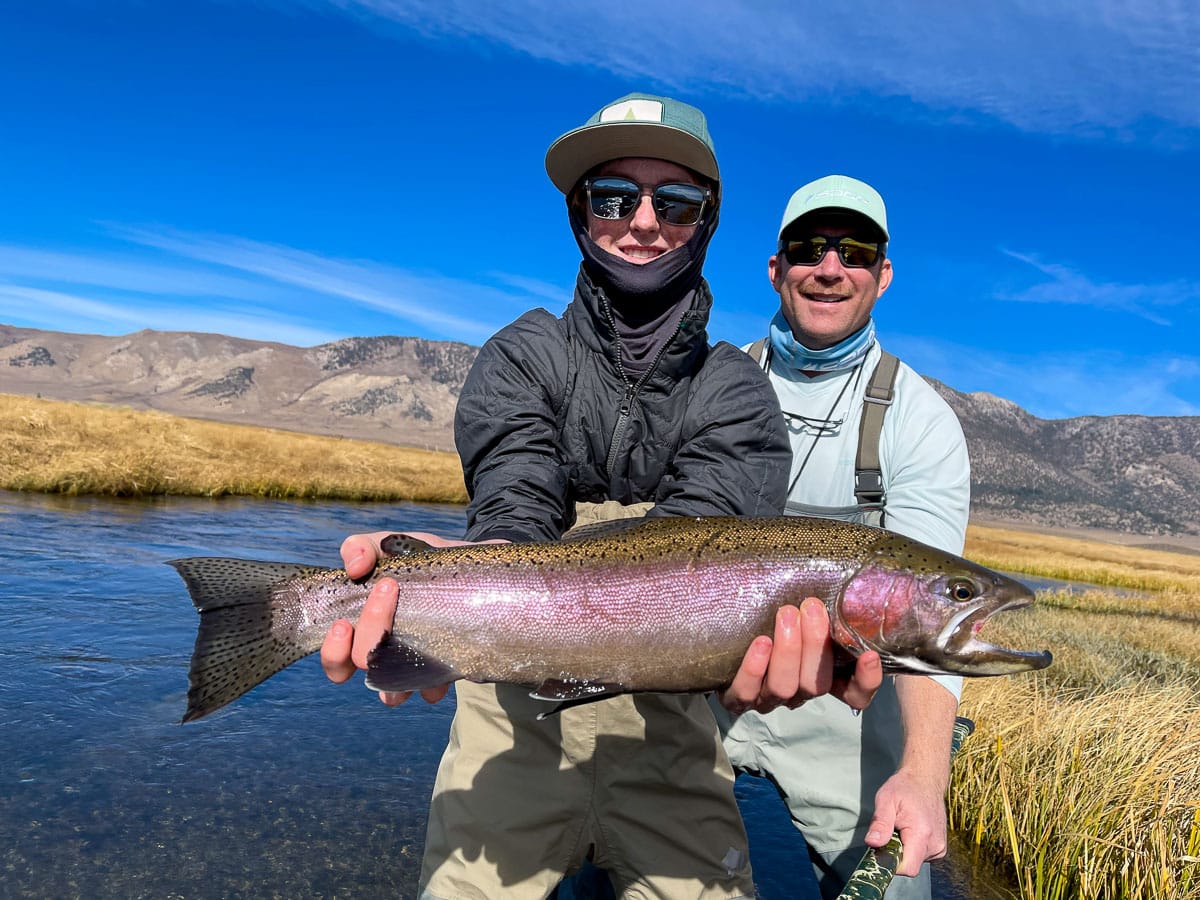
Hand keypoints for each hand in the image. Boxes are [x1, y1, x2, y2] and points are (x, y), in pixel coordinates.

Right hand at [319, 530, 486, 705]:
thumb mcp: (391, 546)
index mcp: (363, 628)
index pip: (335, 657)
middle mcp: (383, 653)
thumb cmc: (421, 558)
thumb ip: (364, 548)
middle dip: (368, 631)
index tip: (345, 620)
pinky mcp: (443, 670)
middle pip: (360, 665)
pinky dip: (434, 684)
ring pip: (389, 692)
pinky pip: (432, 691)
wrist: (473, 567)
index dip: (333, 648)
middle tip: (389, 589)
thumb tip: (354, 566)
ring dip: (394, 677)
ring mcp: (412, 665)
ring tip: (414, 647)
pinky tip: (446, 660)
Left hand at [718, 597, 881, 713]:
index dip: (866, 681)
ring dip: (788, 652)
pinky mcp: (737, 698)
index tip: (870, 655)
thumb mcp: (799, 612)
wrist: (721, 633)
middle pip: (815, 684)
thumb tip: (839, 571)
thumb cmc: (770, 616)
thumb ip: (818, 606)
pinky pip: (745, 693)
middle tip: (812, 607)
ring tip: (786, 614)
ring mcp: (767, 698)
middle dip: (817, 645)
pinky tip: (761, 643)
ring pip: (784, 688)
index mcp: (820, 677)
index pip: (854, 694)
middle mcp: (797, 692)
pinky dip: (754, 670)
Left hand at [864, 769, 947, 876]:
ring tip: (902, 827)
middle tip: (892, 830)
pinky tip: (910, 830)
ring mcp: (940, 847)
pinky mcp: (940, 848)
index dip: (891, 864)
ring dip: (904, 849)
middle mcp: (935, 844)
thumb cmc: (904, 788)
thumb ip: (880, 823)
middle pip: (909, 864)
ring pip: (914, 860)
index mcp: (922, 834)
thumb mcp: (886, 800)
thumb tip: (872, 843)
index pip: (908, 868)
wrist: (925, 780)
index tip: (882, 850)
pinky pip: (921, 856)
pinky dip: (912, 847)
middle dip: (896, 853)